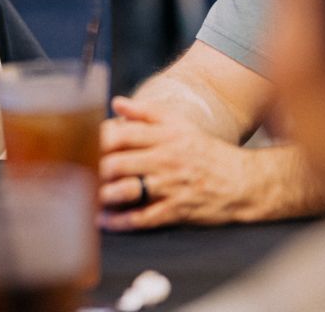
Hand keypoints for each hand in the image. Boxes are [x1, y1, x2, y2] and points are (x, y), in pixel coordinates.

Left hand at [98, 96, 257, 230]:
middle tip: (80, 173)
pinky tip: (104, 221)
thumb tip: (115, 102)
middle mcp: (164, 159)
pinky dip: (121, 221)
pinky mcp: (176, 210)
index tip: (83, 144)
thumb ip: (145, 112)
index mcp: (164, 136)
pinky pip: (143, 217)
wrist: (243, 182)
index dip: (98, 140)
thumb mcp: (179, 124)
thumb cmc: (206, 151)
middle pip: (118, 162)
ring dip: (103, 194)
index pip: (121, 134)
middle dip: (96, 169)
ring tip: (88, 195)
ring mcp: (170, 186)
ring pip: (127, 190)